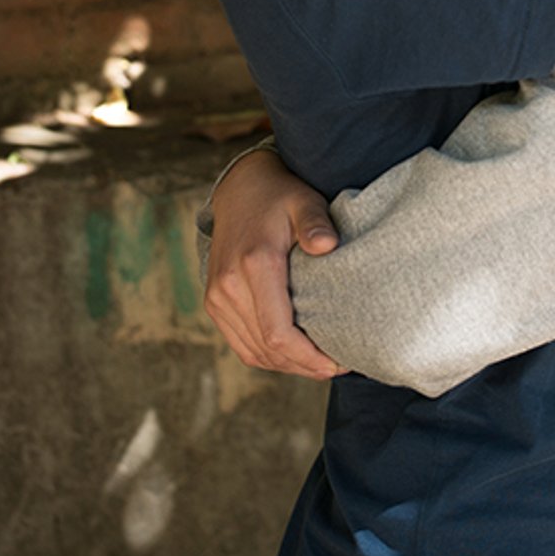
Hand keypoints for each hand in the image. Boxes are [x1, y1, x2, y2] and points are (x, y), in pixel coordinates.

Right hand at [206, 148, 346, 378]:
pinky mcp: (215, 302)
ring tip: (322, 365)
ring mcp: (217, 297)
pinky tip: (296, 357)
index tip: (337, 364)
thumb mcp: (304, 201)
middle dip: (304, 366)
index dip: (308, 357)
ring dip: (288, 366)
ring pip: (253, 351)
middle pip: (267, 348)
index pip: (277, 332)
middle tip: (339, 366)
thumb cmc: (281, 196)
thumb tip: (327, 245)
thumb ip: (316, 222)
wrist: (240, 189)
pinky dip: (269, 356)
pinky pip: (242, 344)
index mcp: (253, 264)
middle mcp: (228, 286)